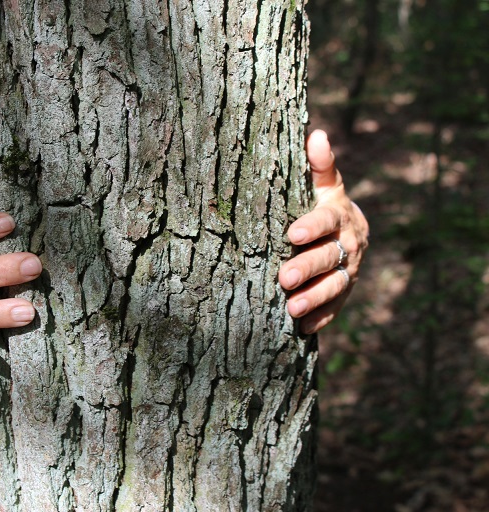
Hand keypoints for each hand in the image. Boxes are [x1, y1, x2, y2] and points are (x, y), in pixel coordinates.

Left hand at [279, 130, 368, 332]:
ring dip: (314, 298)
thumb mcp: (324, 184)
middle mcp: (347, 244)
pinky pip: (336, 307)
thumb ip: (320, 165)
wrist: (351, 231)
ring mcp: (348, 270)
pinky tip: (303, 328)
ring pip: (334, 286)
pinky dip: (322, 318)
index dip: (311, 226)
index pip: (325, 220)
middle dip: (307, 268)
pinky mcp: (344, 292)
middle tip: (284, 278)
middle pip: (327, 257)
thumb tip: (317, 134)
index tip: (292, 234)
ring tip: (292, 309)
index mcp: (339, 215)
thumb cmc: (324, 203)